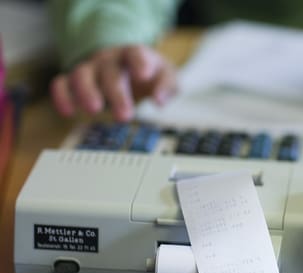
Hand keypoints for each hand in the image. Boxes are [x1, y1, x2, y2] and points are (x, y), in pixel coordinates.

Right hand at [51, 45, 176, 121]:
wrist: (128, 66)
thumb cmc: (149, 73)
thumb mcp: (166, 76)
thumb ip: (167, 86)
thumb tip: (159, 100)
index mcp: (133, 54)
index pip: (134, 52)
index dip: (139, 62)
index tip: (145, 75)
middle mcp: (109, 59)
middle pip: (109, 71)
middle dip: (116, 93)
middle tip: (125, 115)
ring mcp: (90, 69)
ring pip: (81, 74)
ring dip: (86, 92)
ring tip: (95, 109)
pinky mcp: (74, 81)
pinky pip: (61, 84)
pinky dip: (62, 96)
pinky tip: (68, 112)